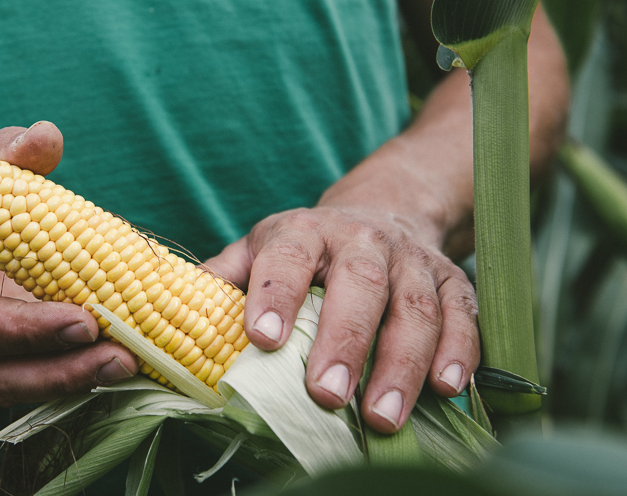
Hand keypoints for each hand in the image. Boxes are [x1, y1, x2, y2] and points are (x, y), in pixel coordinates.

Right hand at [0, 122, 137, 405]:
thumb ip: (10, 153)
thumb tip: (45, 135)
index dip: (23, 328)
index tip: (84, 321)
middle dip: (57, 370)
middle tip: (121, 357)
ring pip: (6, 390)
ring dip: (68, 383)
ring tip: (125, 365)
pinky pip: (23, 387)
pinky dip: (67, 382)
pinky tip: (111, 368)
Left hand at [206, 176, 479, 433]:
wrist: (383, 211)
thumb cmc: (306, 249)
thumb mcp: (259, 249)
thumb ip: (220, 281)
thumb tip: (163, 321)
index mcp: (303, 231)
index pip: (287, 256)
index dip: (274, 294)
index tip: (261, 339)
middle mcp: (361, 239)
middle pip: (360, 283)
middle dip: (344, 340)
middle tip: (325, 395)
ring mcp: (412, 260)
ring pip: (414, 307)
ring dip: (401, 363)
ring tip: (382, 416)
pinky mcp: (454, 281)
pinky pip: (463, 316)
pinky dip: (459, 352)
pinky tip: (446, 388)